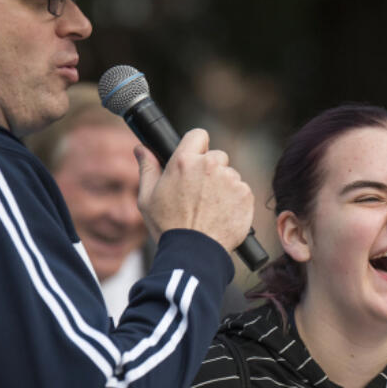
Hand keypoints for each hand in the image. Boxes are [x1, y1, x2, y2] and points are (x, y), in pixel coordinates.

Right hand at [135, 128, 253, 251]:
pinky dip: (235, 200)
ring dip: (223, 186)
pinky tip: (222, 214)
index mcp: (184, 161)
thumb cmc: (168, 226)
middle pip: (217, 156)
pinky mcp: (245, 195)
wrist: (195, 252)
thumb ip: (148, 168)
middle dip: (210, 170)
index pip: (198, 135)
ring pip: (230, 175)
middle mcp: (210, 165)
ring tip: (210, 208)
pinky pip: (242, 190)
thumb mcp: (148, 198)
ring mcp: (231, 179)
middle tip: (200, 193)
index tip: (195, 159)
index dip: (197, 146)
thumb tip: (141, 149)